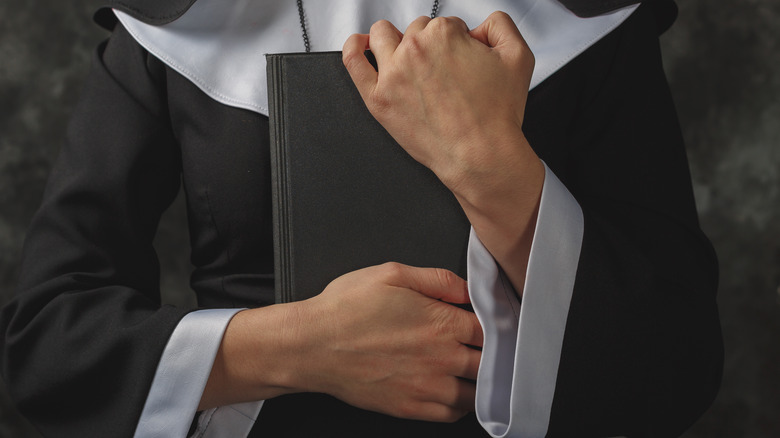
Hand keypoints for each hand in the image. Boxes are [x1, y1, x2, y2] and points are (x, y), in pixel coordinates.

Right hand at [297, 263, 482, 421]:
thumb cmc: (346, 308)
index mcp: (441, 321)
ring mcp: (428, 386)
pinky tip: (453, 390)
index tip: (491, 324)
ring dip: (479, 381)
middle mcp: (441, 356)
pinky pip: (453, 414)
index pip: (491, 328)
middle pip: (489, 361)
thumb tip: (466, 288)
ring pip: (477, 392)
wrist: (312, 346)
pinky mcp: (411, 407)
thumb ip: (437, 279)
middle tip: (484, 347)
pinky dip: (460, 405)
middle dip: (490, 353)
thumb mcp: (391, 273)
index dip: (495, 325)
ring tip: (472, 370)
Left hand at [343, 13, 544, 293]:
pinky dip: (354, 47)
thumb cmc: (496, 116)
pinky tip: (361, 46)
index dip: (457, 42)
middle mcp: (414, 50)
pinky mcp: (377, 98)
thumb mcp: (518, 57)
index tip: (462, 62)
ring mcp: (392, 74)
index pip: (445, 24)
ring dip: (395, 41)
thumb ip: (500, 25)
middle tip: (444, 73)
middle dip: (430, 45)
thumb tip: (480, 26)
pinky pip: (353, 61)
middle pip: (416, 30)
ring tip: (408, 59)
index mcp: (444, 35)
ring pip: (383, 36)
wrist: (480, 156)